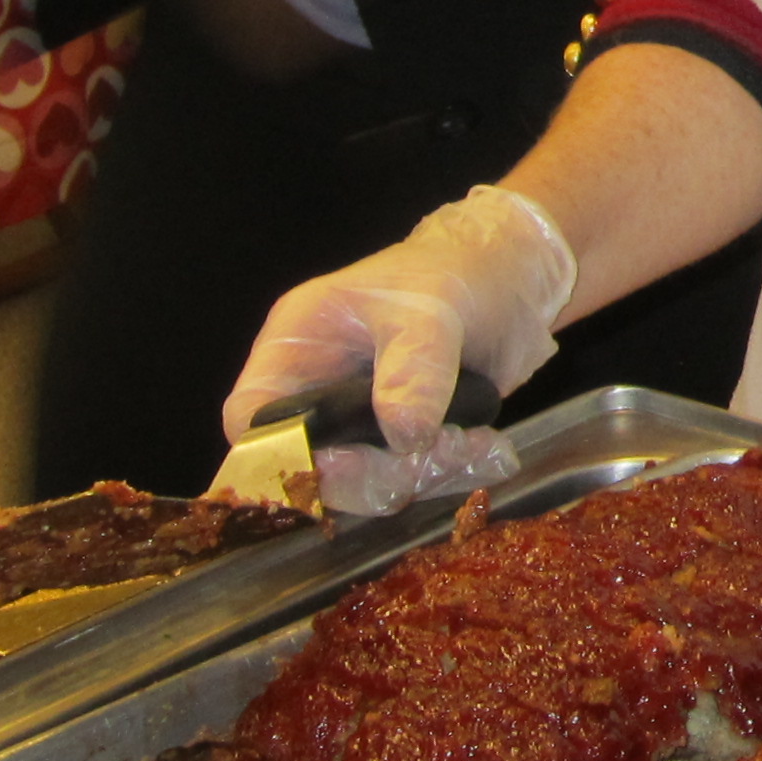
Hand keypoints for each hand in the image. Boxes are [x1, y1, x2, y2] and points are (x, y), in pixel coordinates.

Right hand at [225, 185, 579, 496]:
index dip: (281, 457)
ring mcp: (357, 423)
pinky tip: (488, 451)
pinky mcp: (400, 443)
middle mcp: (315, 391)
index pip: (252, 420)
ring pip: (367, 486)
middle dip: (374, 476)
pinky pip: (413, 482)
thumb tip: (401, 436)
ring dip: (424, 477)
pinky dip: (451, 475)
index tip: (349, 461)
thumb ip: (415, 370)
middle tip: (434, 455)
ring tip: (473, 444)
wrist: (509, 283)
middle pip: (309, 469)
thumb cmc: (453, 274)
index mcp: (296, 346)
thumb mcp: (433, 310)